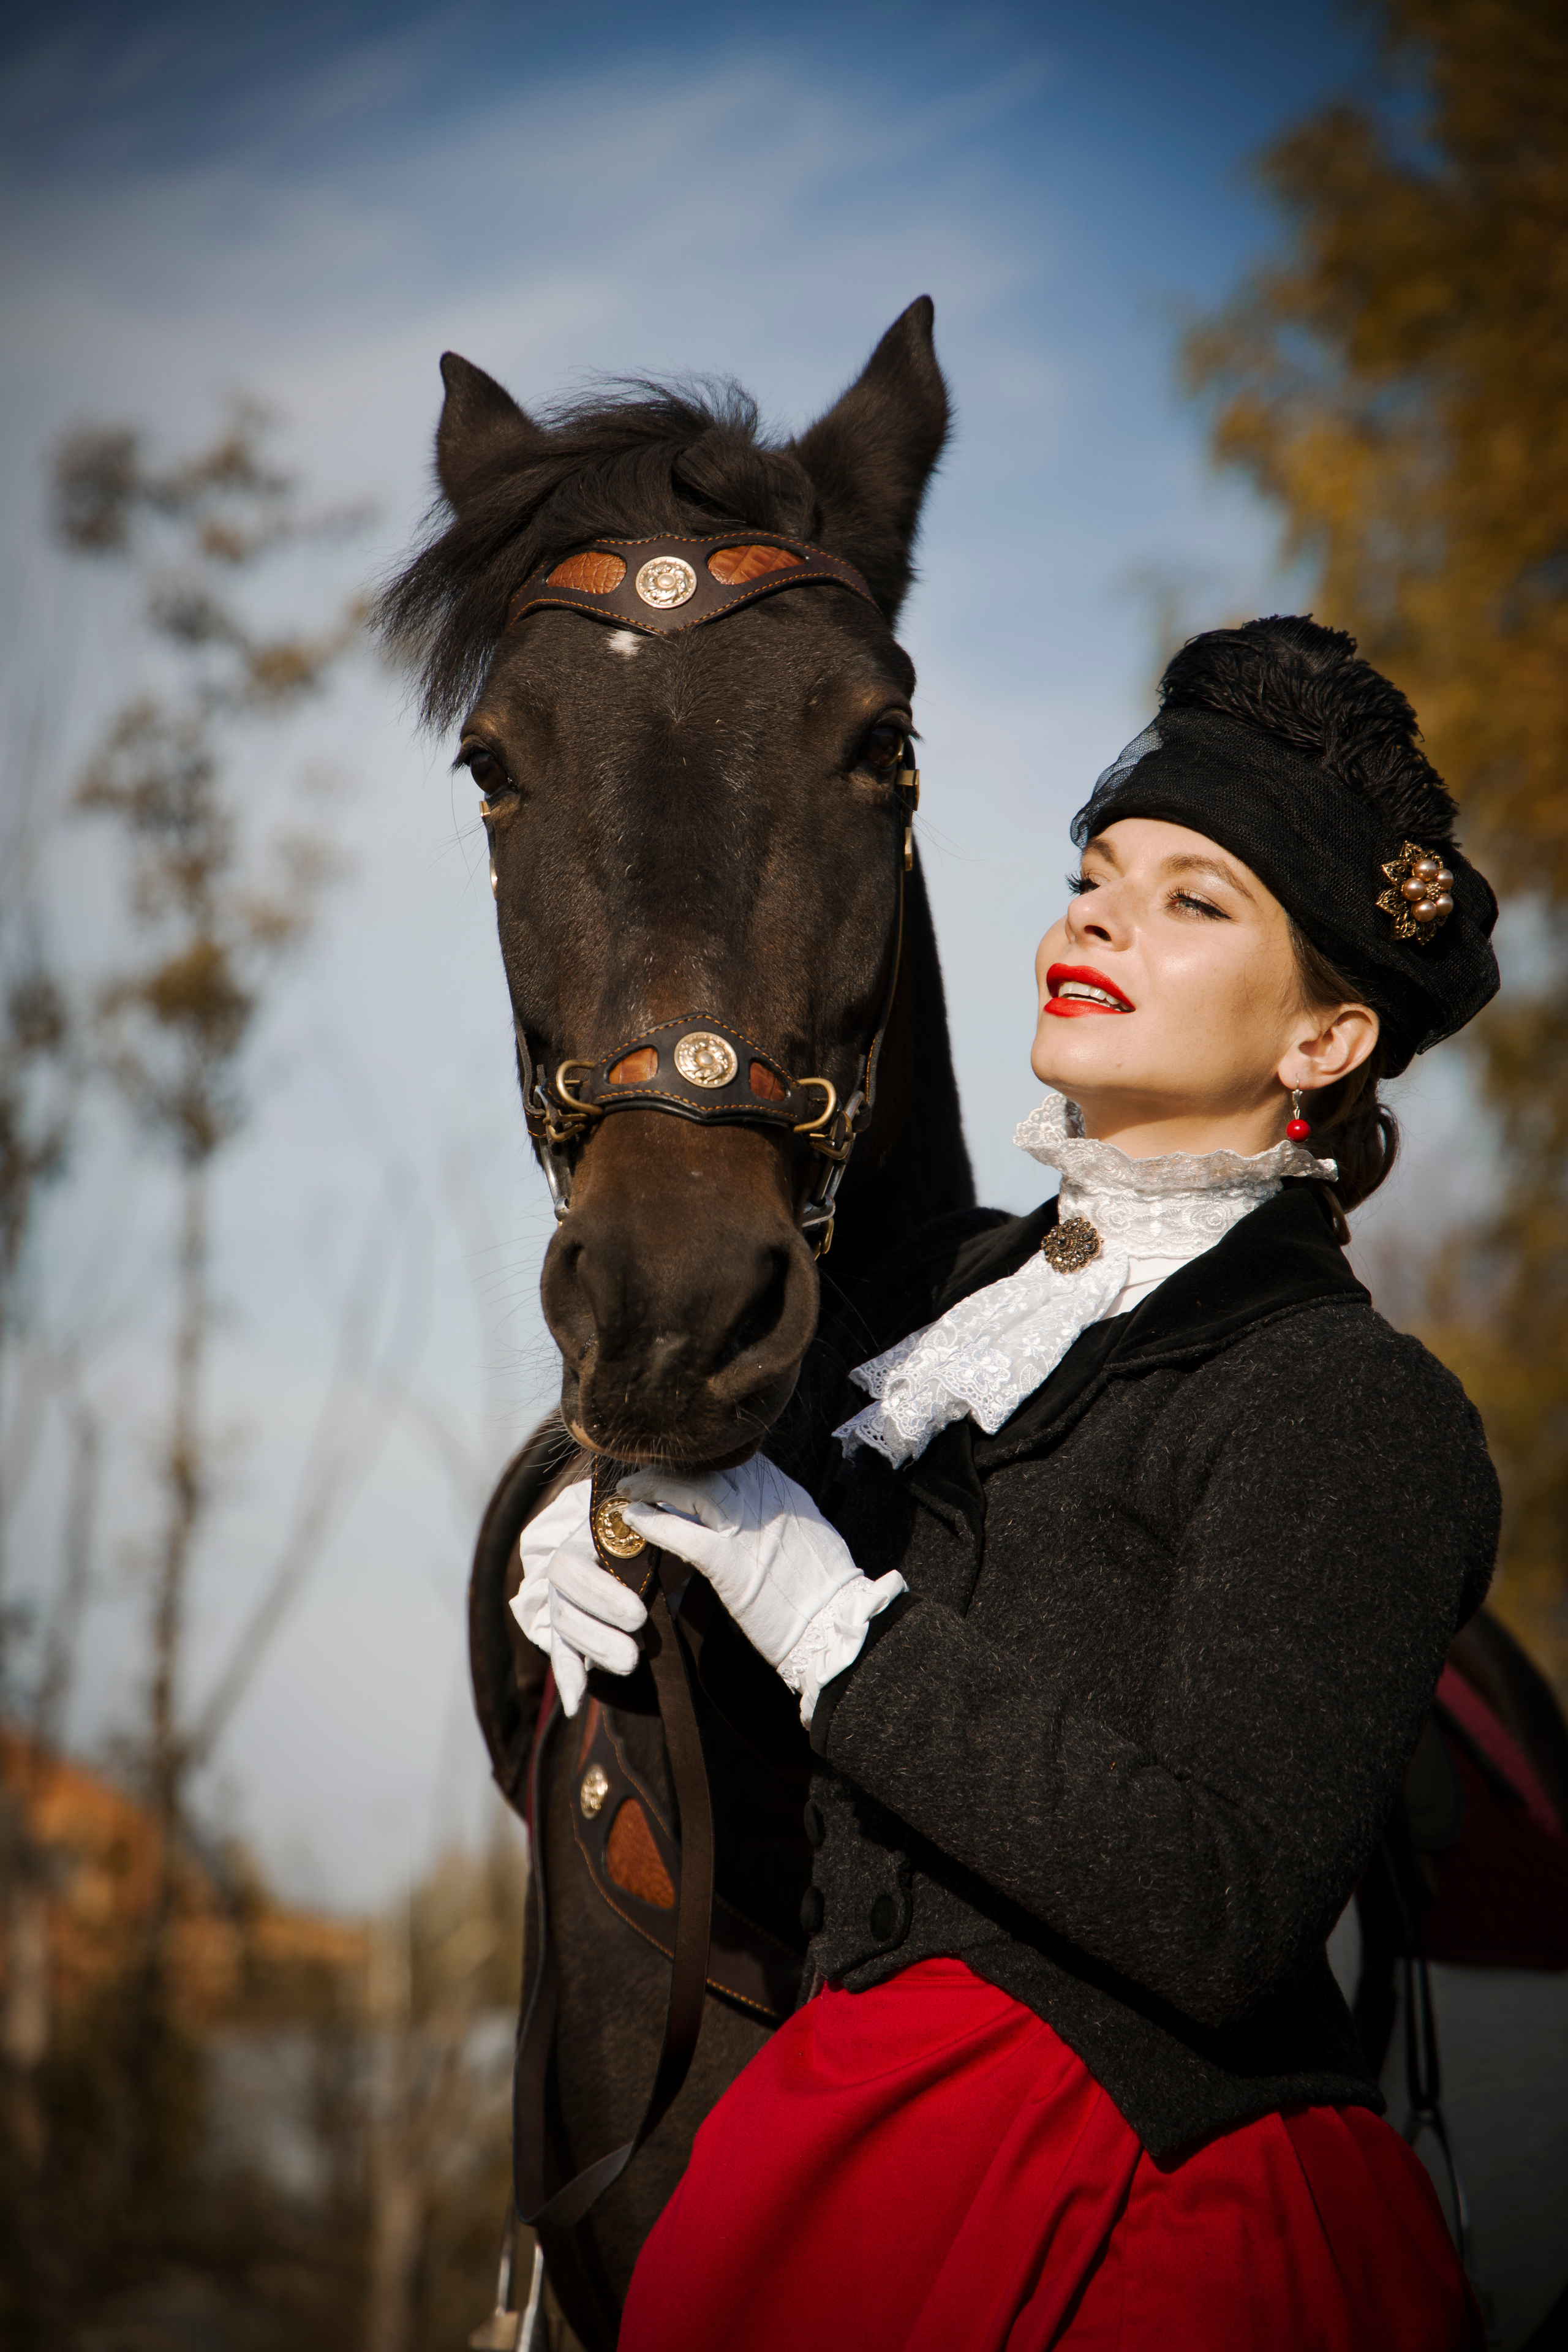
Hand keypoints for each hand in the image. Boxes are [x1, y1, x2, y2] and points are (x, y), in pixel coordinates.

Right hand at [509, 1477, 647, 1717]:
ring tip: (631, 1665)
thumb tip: (667, 1525)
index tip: (640, 1615)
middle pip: (565, 1604)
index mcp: (584, 1540)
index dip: (601, 1593)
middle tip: (636, 1653)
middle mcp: (567, 1572)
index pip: (572, 1565)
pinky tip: (577, 1706)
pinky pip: (562, 1656)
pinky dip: (569, 1679)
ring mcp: (565, 1603)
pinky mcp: (570, 1634)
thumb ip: (662, 1525)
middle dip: (599, 1631)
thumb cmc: (660, 1534)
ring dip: (595, 1652)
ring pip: (564, 1630)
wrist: (651, 1547)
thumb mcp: (662, 1525)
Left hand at [619, 1457, 904, 1722]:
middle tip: (641, 1474)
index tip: (676, 1464)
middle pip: (708, 1466)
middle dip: (670, 1466)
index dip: (699, 1458)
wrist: (837, 1626)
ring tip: (629, 1491)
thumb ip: (775, 1512)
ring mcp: (747, 1530)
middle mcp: (765, 1501)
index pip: (734, 1457)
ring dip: (654, 1487)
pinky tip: (633, 1519)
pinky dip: (654, 1523)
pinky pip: (683, 1533)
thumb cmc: (824, 1589)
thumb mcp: (806, 1532)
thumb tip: (748, 1508)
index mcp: (783, 1492)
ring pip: (691, 1490)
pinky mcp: (730, 1563)